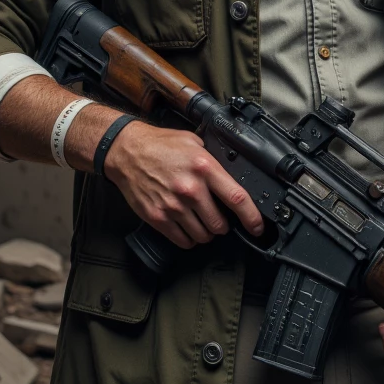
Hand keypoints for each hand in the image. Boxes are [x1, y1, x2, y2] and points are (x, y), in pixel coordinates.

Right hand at [104, 120, 262, 249]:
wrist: (126, 151)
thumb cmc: (160, 145)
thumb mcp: (194, 143)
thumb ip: (213, 161)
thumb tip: (233, 176)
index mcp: (204, 168)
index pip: (236, 198)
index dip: (252, 217)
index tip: (257, 227)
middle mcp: (190, 189)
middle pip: (220, 224)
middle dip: (224, 225)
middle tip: (220, 218)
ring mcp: (173, 205)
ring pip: (203, 235)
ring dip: (207, 233)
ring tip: (202, 222)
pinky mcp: (158, 217)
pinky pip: (183, 240)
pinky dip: (189, 239)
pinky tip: (188, 227)